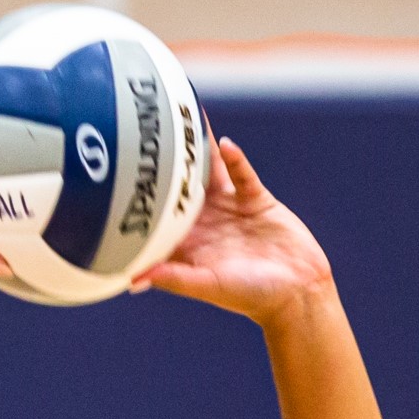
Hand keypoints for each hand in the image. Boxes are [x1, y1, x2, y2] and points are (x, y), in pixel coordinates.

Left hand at [131, 137, 334, 327]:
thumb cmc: (249, 296)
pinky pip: (242, 173)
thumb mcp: (208, 285)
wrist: (296, 292)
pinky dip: (234, 159)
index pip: (157, 214)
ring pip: (209, 172)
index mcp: (187, 241)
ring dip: (198, 150)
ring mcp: (229, 207)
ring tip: (183, 122)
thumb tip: (135, 279)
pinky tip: (224, 143)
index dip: (140, 196)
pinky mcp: (255, 199)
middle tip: (146, 132)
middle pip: (179, 185)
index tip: (121, 174)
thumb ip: (174, 279)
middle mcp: (205, 221)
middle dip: (165, 163)